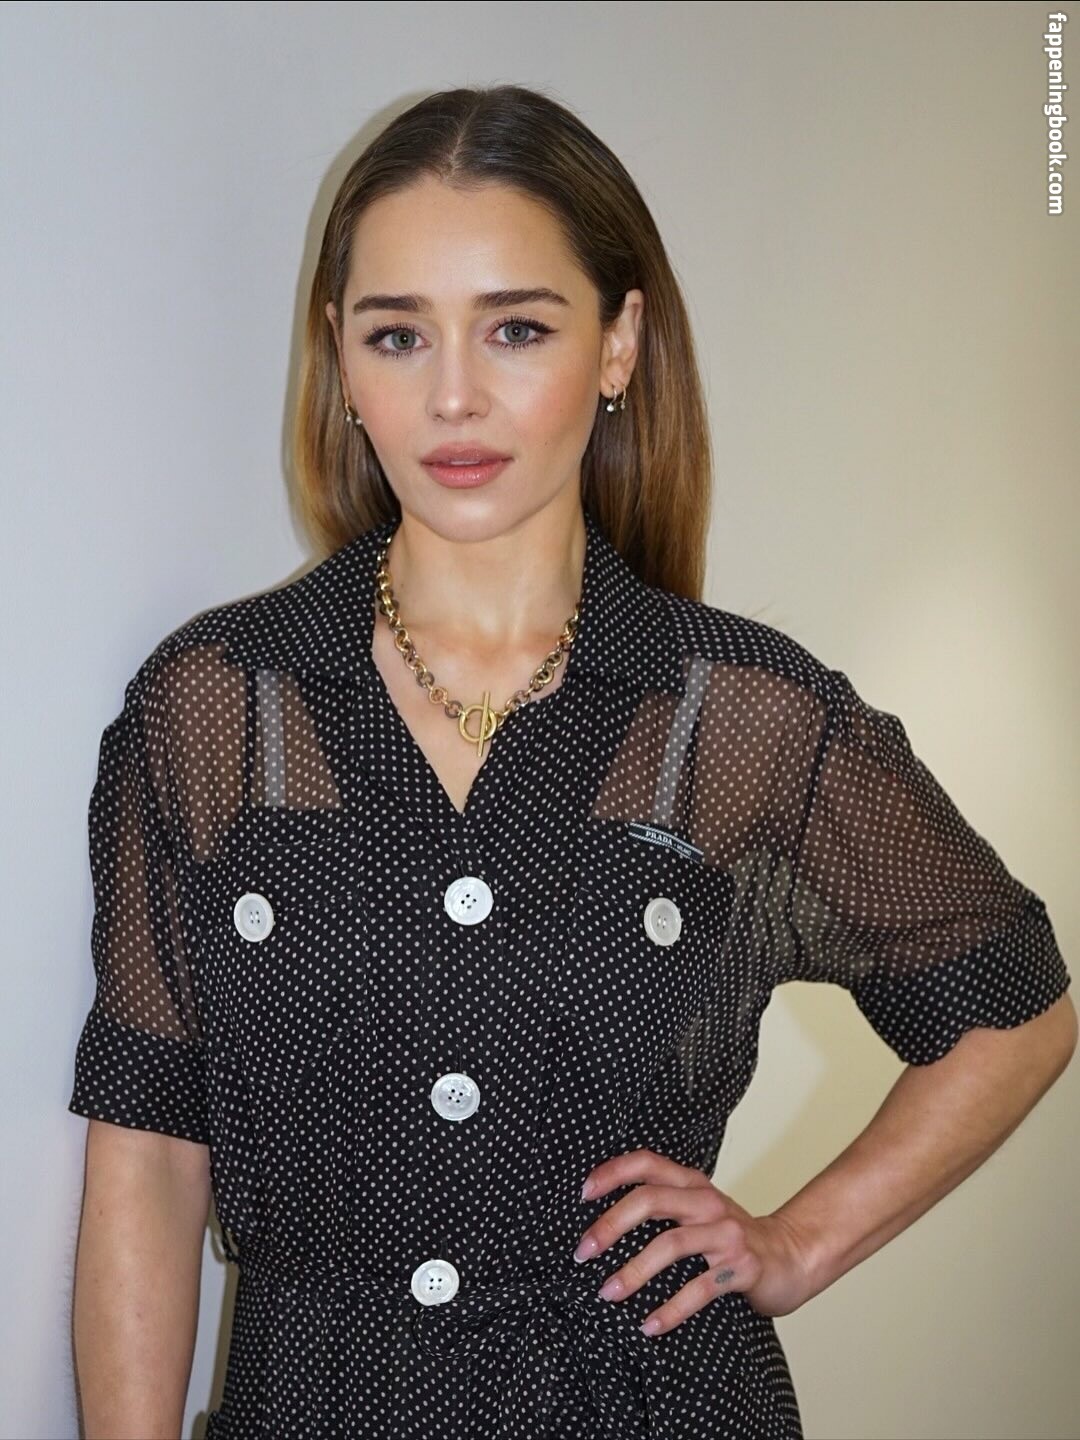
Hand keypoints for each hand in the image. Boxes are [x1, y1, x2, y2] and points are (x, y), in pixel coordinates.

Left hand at [574, 1148, 815, 1334]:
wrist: (791, 1256)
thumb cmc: (731, 1236)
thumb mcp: (698, 1210)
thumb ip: (663, 1205)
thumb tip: (602, 1223)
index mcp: (693, 1184)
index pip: (647, 1163)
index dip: (612, 1172)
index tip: (582, 1193)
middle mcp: (708, 1202)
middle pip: (651, 1200)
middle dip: (610, 1225)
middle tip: (583, 1252)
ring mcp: (726, 1234)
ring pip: (671, 1243)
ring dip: (633, 1271)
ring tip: (607, 1293)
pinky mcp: (742, 1267)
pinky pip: (699, 1288)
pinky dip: (670, 1309)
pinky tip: (649, 1325)